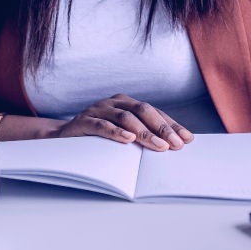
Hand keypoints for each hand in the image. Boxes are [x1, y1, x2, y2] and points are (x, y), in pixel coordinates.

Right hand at [48, 95, 192, 150]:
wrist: (63, 137)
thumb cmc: (98, 136)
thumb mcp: (122, 132)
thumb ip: (143, 134)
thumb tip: (175, 144)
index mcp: (126, 102)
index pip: (154, 112)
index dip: (171, 125)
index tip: (187, 139)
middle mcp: (113, 102)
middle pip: (143, 110)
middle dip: (162, 128)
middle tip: (176, 145)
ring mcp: (97, 109)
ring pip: (125, 117)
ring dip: (144, 132)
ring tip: (158, 146)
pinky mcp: (83, 121)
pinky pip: (101, 125)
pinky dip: (116, 132)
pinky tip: (128, 140)